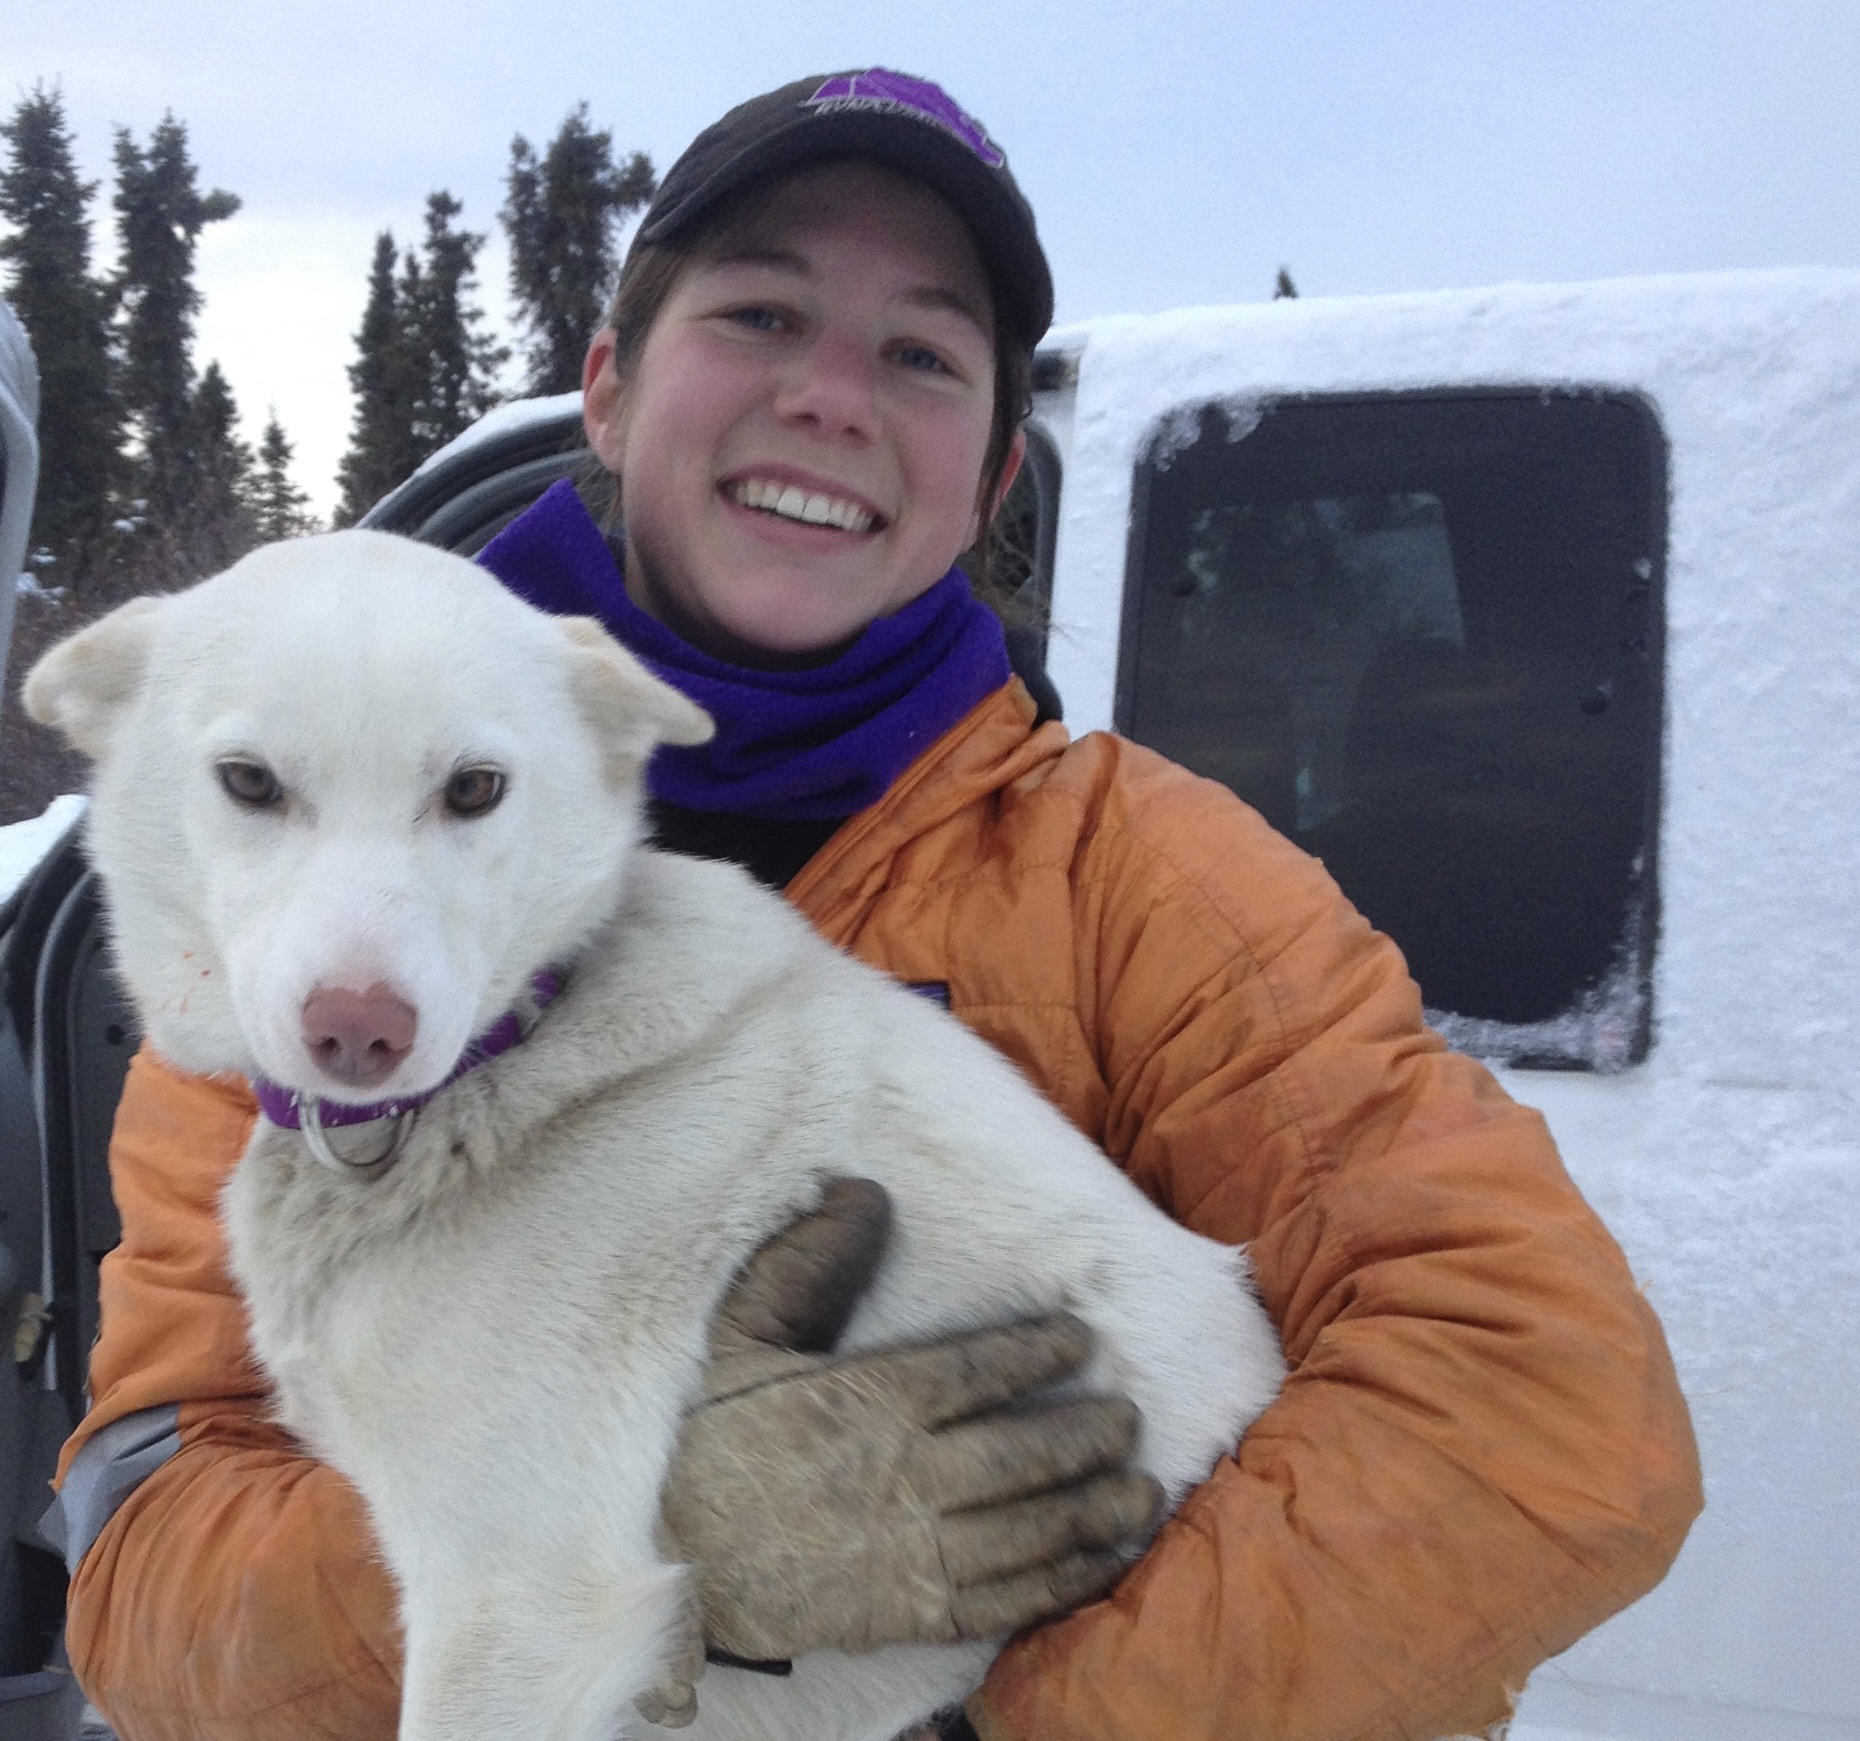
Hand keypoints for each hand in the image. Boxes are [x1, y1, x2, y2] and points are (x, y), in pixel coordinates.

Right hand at [658, 1177, 1161, 1663]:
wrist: (669, 1559)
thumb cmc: (706, 1438)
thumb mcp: (741, 1332)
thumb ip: (806, 1262)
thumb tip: (862, 1191)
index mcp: (870, 1400)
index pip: (979, 1370)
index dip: (1039, 1352)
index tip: (1080, 1339)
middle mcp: (905, 1475)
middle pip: (1023, 1455)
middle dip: (1087, 1437)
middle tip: (1128, 1420)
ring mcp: (911, 1552)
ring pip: (1027, 1530)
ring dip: (1092, 1511)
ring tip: (1138, 1493)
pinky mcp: (907, 1613)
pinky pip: (1002, 1600)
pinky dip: (1059, 1585)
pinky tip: (1096, 1565)